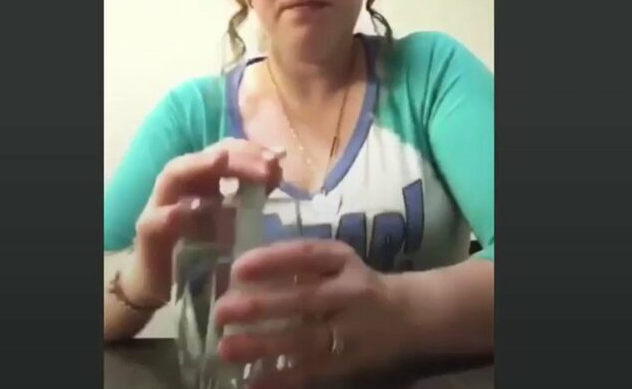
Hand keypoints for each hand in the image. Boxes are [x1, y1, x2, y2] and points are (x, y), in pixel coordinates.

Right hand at [124, 139, 283, 303]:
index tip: (278, 157)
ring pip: (174, 175)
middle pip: (205, 157)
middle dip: (236, 156)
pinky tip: (191, 208)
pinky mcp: (149, 235)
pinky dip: (173, 213)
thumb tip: (277, 172)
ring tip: (221, 161)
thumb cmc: (204, 251)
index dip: (251, 150)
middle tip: (266, 165)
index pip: (227, 152)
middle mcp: (183, 186)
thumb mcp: (235, 223)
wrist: (166, 288)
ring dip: (199, 165)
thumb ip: (254, 198)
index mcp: (204, 181)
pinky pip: (156, 220)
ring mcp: (161, 207)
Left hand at [213, 239, 405, 387]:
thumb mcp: (336, 262)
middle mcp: (350, 292)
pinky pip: (313, 371)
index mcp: (343, 260)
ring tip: (227, 348)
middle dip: (260, 307)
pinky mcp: (350, 362)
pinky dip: (282, 379)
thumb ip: (298, 263)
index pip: (306, 255)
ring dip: (263, 346)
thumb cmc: (356, 284)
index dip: (272, 261)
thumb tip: (241, 275)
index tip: (238, 269)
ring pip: (305, 339)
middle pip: (303, 300)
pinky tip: (254, 382)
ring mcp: (351, 330)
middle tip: (222, 312)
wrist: (410, 316)